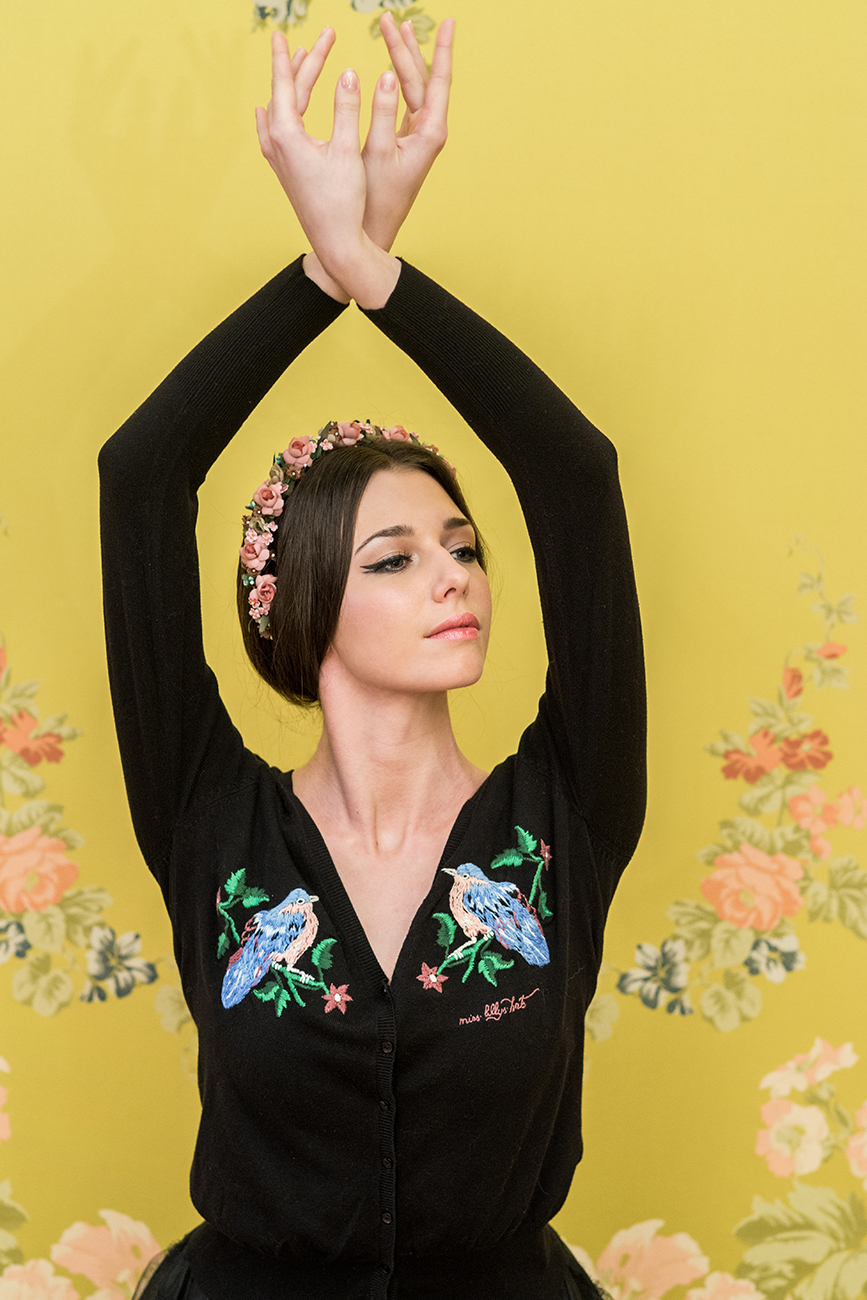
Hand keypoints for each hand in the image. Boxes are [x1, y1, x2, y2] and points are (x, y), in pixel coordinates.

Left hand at [256, 28, 367, 300]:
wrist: (334, 243)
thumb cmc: (342, 202)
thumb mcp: (347, 151)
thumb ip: (347, 109)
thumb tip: (349, 73)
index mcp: (288, 135)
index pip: (285, 83)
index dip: (288, 56)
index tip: (283, 31)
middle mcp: (276, 144)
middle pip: (287, 93)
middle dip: (305, 64)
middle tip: (323, 39)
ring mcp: (277, 158)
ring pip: (281, 109)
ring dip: (293, 84)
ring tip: (303, 60)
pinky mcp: (284, 170)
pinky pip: (274, 129)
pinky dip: (277, 110)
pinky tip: (267, 109)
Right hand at [362, 14, 454, 251]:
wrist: (372, 230)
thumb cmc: (375, 198)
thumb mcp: (377, 152)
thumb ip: (382, 112)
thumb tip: (384, 74)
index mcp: (430, 134)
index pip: (439, 82)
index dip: (443, 50)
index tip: (449, 22)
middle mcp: (429, 133)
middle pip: (421, 79)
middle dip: (406, 47)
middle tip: (391, 17)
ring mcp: (417, 137)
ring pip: (411, 88)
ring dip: (400, 59)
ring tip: (394, 28)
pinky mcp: (405, 142)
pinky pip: (403, 102)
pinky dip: (394, 80)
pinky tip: (389, 65)